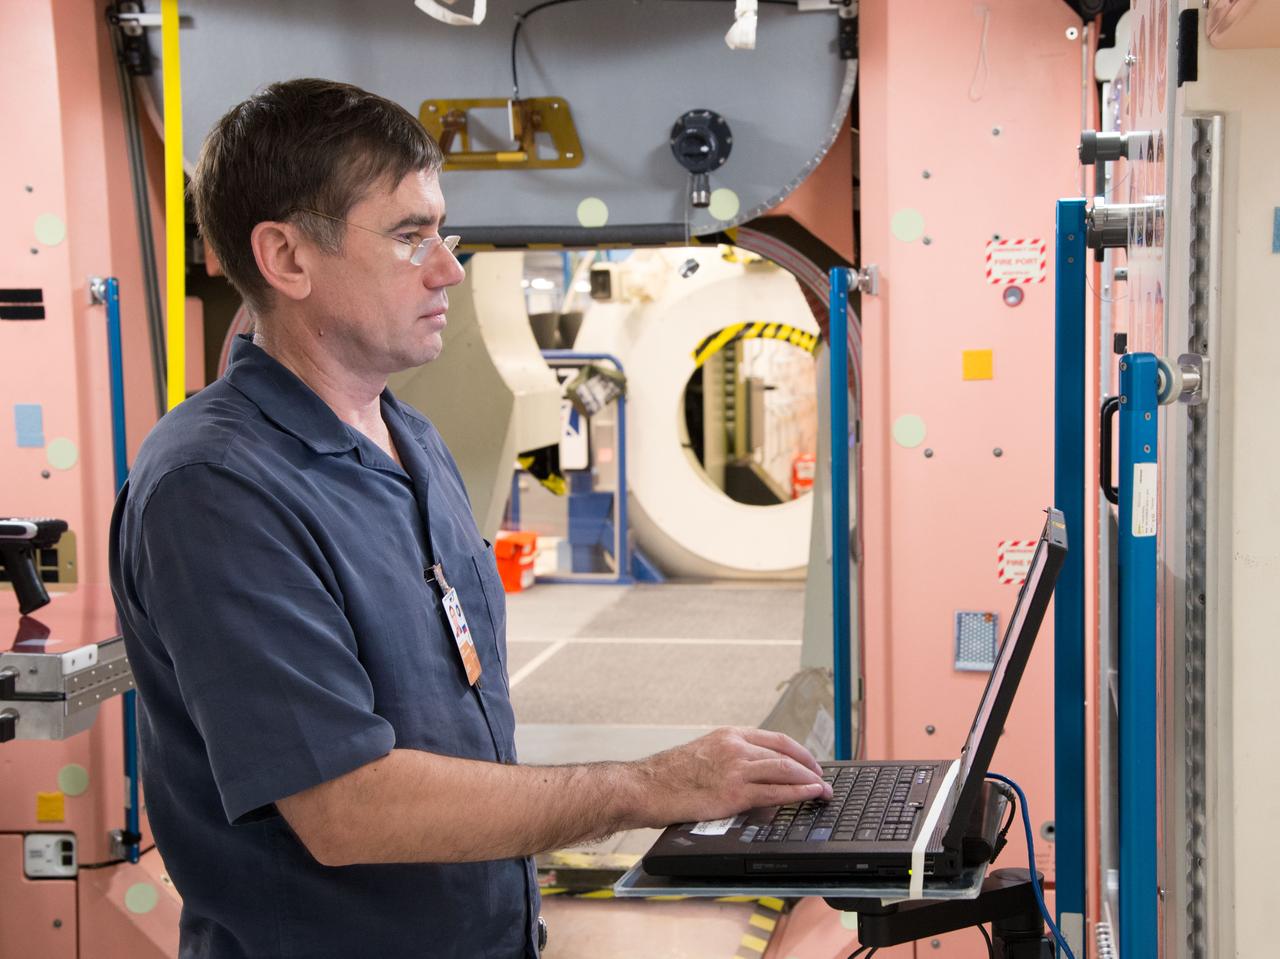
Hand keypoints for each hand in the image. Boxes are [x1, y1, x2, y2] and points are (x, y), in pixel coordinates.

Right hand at [625, 727, 832, 828]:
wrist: (647, 787)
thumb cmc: (670, 776)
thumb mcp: (704, 755)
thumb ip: (730, 760)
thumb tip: (753, 775)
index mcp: (728, 735)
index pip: (775, 738)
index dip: (799, 751)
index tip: (810, 762)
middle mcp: (735, 746)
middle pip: (785, 752)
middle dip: (810, 766)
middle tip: (823, 778)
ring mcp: (735, 768)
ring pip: (785, 769)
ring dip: (810, 780)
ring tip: (823, 790)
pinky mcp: (734, 792)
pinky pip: (775, 792)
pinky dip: (798, 793)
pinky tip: (810, 794)